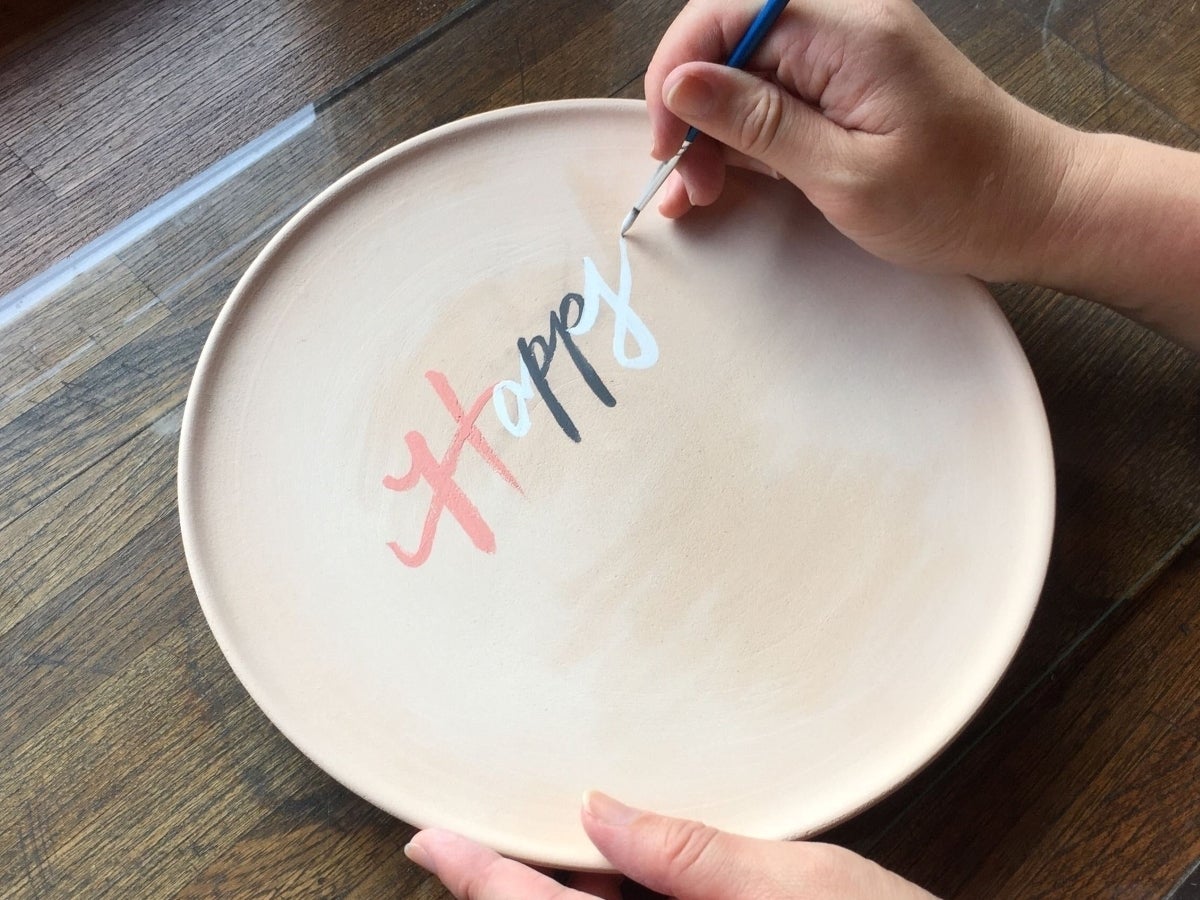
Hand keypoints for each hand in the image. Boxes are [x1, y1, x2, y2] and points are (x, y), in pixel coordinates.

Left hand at [405, 791, 935, 898]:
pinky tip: (614, 869)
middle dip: (510, 882)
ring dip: (559, 892)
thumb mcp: (807, 887)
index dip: (479, 877)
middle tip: (470, 828)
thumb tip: (602, 810)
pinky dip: (610, 897)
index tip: (429, 837)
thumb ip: (697, 855)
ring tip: (539, 837)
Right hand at [643, 0, 1074, 281]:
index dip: (677, 70)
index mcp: (849, 30)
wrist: (1035, 208)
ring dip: (713, 131)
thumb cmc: (959, 198)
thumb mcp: (845, 174)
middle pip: (730, 42)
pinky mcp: (849, 85)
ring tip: (703, 192)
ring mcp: (847, 55)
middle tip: (687, 179)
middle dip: (692, 109)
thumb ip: (759, 124)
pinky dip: (745, 139)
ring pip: (746, 74)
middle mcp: (846, 25)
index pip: (726, 12)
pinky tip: (726, 178)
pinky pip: (776, 97)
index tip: (665, 136)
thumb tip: (683, 82)